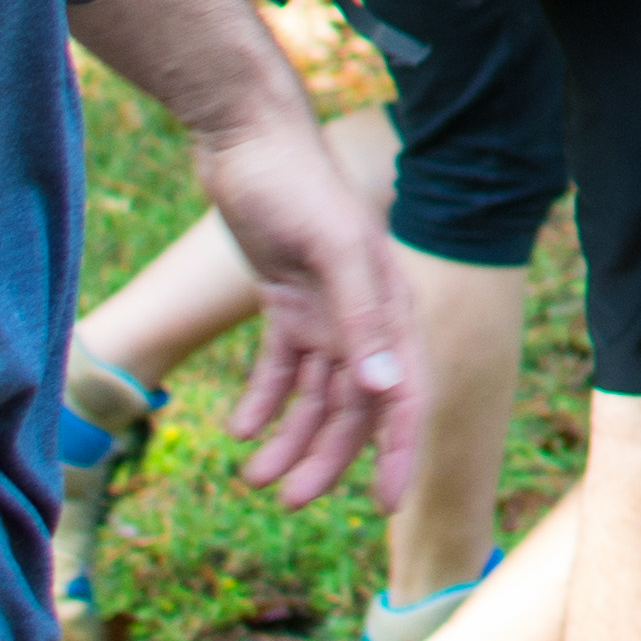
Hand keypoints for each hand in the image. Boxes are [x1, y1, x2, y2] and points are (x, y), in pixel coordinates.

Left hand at [188, 104, 417, 507]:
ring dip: (289, 438)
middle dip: (325, 456)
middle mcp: (363, 314)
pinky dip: (263, 401)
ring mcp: (325, 309)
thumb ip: (362, 317)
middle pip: (355, 405)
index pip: (403, 392)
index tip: (384, 504)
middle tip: (286, 499)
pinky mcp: (287, 300)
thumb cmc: (293, 183)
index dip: (397, 450)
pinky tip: (237, 428)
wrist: (244, 135)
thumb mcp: (329, 247)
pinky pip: (281, 367)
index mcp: (388, 304)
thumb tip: (386, 389)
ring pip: (315, 394)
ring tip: (252, 476)